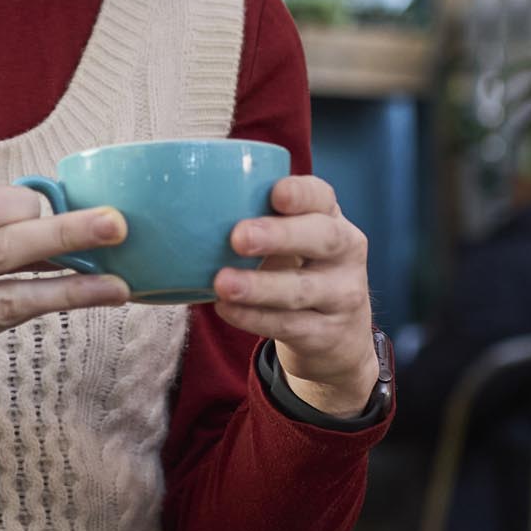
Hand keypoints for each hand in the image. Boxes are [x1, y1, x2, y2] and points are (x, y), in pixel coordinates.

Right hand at [0, 183, 133, 444]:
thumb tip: (40, 207)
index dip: (22, 204)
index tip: (53, 202)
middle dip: (64, 235)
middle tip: (116, 225)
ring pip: (8, 300)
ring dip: (70, 290)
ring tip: (118, 284)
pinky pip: (1, 324)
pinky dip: (44, 307)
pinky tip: (82, 299)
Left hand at [215, 175, 378, 415]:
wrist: (338, 337)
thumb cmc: (300, 271)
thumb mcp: (292, 240)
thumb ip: (257, 220)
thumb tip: (185, 206)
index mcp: (331, 218)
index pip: (322, 197)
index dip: (301, 193)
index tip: (275, 193)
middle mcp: (345, 252)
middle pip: (322, 238)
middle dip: (280, 236)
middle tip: (239, 237)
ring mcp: (341, 295)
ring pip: (301, 289)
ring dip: (259, 286)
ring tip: (222, 283)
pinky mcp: (326, 334)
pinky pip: (288, 325)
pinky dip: (254, 317)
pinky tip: (226, 308)